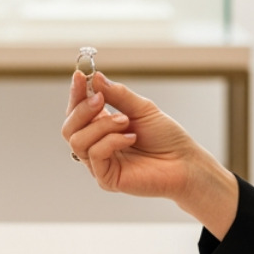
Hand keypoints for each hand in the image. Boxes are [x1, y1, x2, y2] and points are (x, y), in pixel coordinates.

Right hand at [61, 70, 239, 232]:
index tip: (80, 75)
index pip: (77, 111)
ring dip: (102, 125)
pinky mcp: (106, 178)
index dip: (76, 93)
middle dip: (82, 109)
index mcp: (101, 127)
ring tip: (125, 121)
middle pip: (69, 127)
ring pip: (78, 140)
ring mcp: (99, 163)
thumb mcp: (142, 108)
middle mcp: (96, 145)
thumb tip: (95, 78)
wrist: (185, 162)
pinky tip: (131, 138)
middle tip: (101, 99)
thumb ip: (117, 95)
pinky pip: (95, 154)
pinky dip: (111, 141)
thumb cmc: (165, 137)